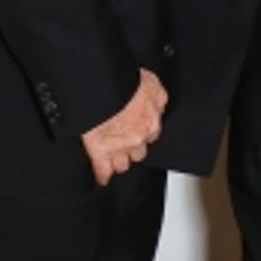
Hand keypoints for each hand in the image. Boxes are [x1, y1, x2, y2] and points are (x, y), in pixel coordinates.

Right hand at [81, 68, 167, 186]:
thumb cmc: (123, 82)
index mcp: (151, 121)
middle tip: (126, 143)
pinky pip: (103, 170)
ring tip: (115, 159)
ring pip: (124, 164)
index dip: (144, 133)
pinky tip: (102, 177)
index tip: (139, 132)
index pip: (152, 134)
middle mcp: (138, 138)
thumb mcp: (151, 83)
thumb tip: (160, 105)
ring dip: (120, 161)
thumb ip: (158, 97)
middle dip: (133, 148)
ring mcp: (119, 147)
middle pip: (139, 152)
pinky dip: (102, 175)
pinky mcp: (100, 152)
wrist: (101, 86)